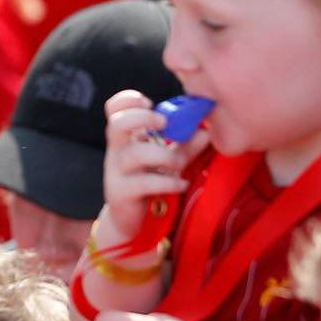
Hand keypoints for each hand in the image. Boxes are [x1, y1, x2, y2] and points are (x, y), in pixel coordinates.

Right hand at [96, 90, 210, 243]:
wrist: (128, 219)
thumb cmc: (146, 182)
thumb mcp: (166, 160)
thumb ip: (184, 145)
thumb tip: (206, 131)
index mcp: (125, 138)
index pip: (114, 109)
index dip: (128, 100)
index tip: (150, 103)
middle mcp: (117, 151)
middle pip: (117, 124)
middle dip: (142, 118)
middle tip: (164, 123)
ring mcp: (116, 172)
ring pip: (134, 154)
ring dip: (165, 155)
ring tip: (179, 164)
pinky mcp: (122, 193)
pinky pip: (143, 183)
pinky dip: (167, 182)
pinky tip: (181, 184)